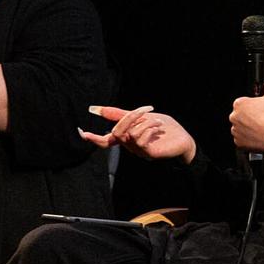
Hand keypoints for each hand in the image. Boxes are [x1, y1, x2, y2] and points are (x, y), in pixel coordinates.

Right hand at [80, 105, 197, 162]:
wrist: (183, 139)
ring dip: (143, 122)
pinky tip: (159, 126)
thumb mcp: (140, 116)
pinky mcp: (148, 153)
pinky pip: (139, 139)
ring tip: (157, 120)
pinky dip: (149, 128)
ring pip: (129, 134)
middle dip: (129, 117)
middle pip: (117, 133)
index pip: (106, 141)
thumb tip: (95, 109)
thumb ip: (119, 114)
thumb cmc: (162, 128)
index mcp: (126, 138)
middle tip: (145, 109)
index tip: (81, 132)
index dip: (93, 138)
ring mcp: (138, 152)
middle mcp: (130, 147)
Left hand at [228, 83, 263, 156]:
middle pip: (240, 115)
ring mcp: (236, 131)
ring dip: (248, 127)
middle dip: (249, 117)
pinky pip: (242, 139)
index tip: (259, 108)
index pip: (243, 102)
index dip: (252, 105)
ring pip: (241, 128)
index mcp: (239, 104)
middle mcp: (234, 117)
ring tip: (261, 128)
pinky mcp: (239, 143)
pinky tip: (259, 135)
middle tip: (262, 118)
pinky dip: (249, 139)